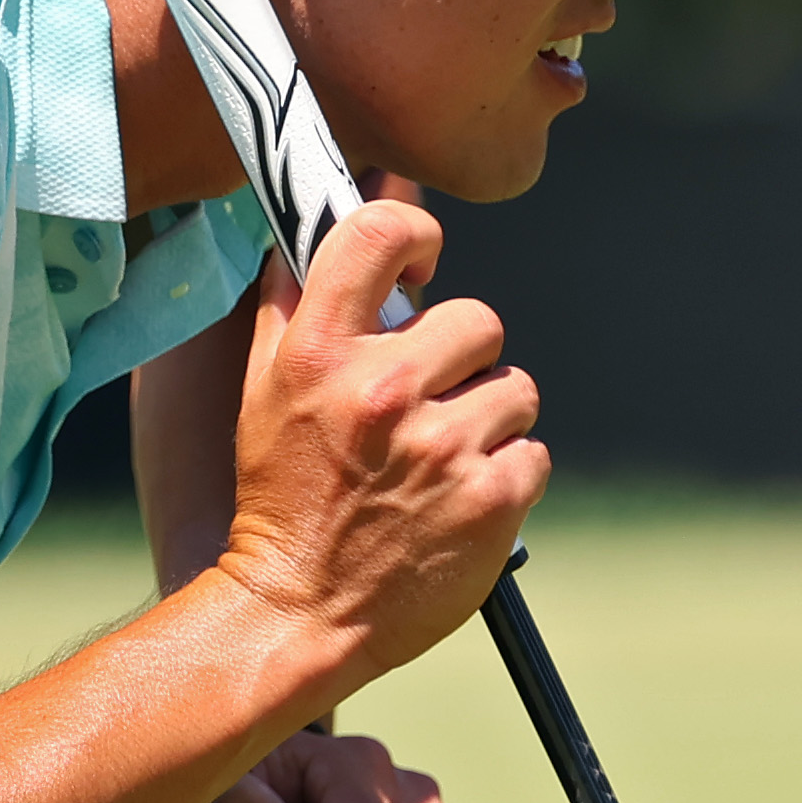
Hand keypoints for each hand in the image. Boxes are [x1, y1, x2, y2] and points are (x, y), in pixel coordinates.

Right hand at [213, 193, 543, 679]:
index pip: (381, 233)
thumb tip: (367, 191)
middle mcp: (382, 392)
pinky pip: (532, 452)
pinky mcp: (491, 499)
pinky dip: (506, 474)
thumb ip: (305, 287)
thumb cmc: (284, 492)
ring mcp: (442, 448)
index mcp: (318, 354)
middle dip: (461, 358)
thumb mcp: (269, 384)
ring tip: (441, 460)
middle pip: (477, 318)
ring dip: (489, 419)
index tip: (424, 262)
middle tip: (428, 404)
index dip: (415, 233)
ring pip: (515, 386)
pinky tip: (460, 499)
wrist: (298, 611)